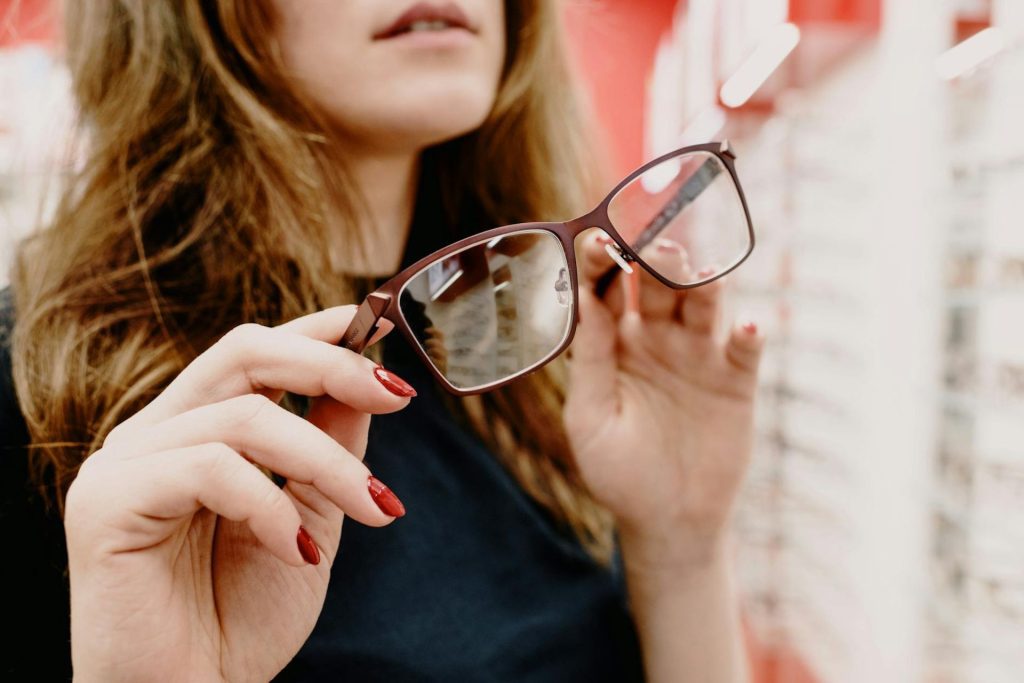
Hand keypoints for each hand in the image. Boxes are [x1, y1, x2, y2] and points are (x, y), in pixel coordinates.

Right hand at [64, 307, 413, 682]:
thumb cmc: (243, 618)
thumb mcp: (310, 517)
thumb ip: (329, 446)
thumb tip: (368, 379)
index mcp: (195, 431)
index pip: (252, 351)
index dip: (316, 330)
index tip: (378, 323)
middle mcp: (154, 433)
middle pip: (243, 352)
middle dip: (331, 364)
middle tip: (399, 396)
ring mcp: (124, 463)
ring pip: (243, 415)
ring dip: (327, 462)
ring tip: (376, 509)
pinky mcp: (106, 502)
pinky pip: (210, 469)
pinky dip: (271, 506)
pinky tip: (298, 552)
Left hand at [565, 232, 763, 566]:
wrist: (668, 521)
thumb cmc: (618, 472)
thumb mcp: (591, 418)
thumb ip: (591, 360)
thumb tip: (583, 298)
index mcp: (615, 343)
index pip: (607, 289)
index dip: (603, 263)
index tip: (599, 240)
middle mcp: (657, 338)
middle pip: (657, 286)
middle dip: (655, 261)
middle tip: (655, 243)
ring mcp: (698, 354)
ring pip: (703, 305)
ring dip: (703, 285)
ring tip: (700, 274)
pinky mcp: (735, 380)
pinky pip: (744, 349)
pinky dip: (748, 335)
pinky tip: (746, 328)